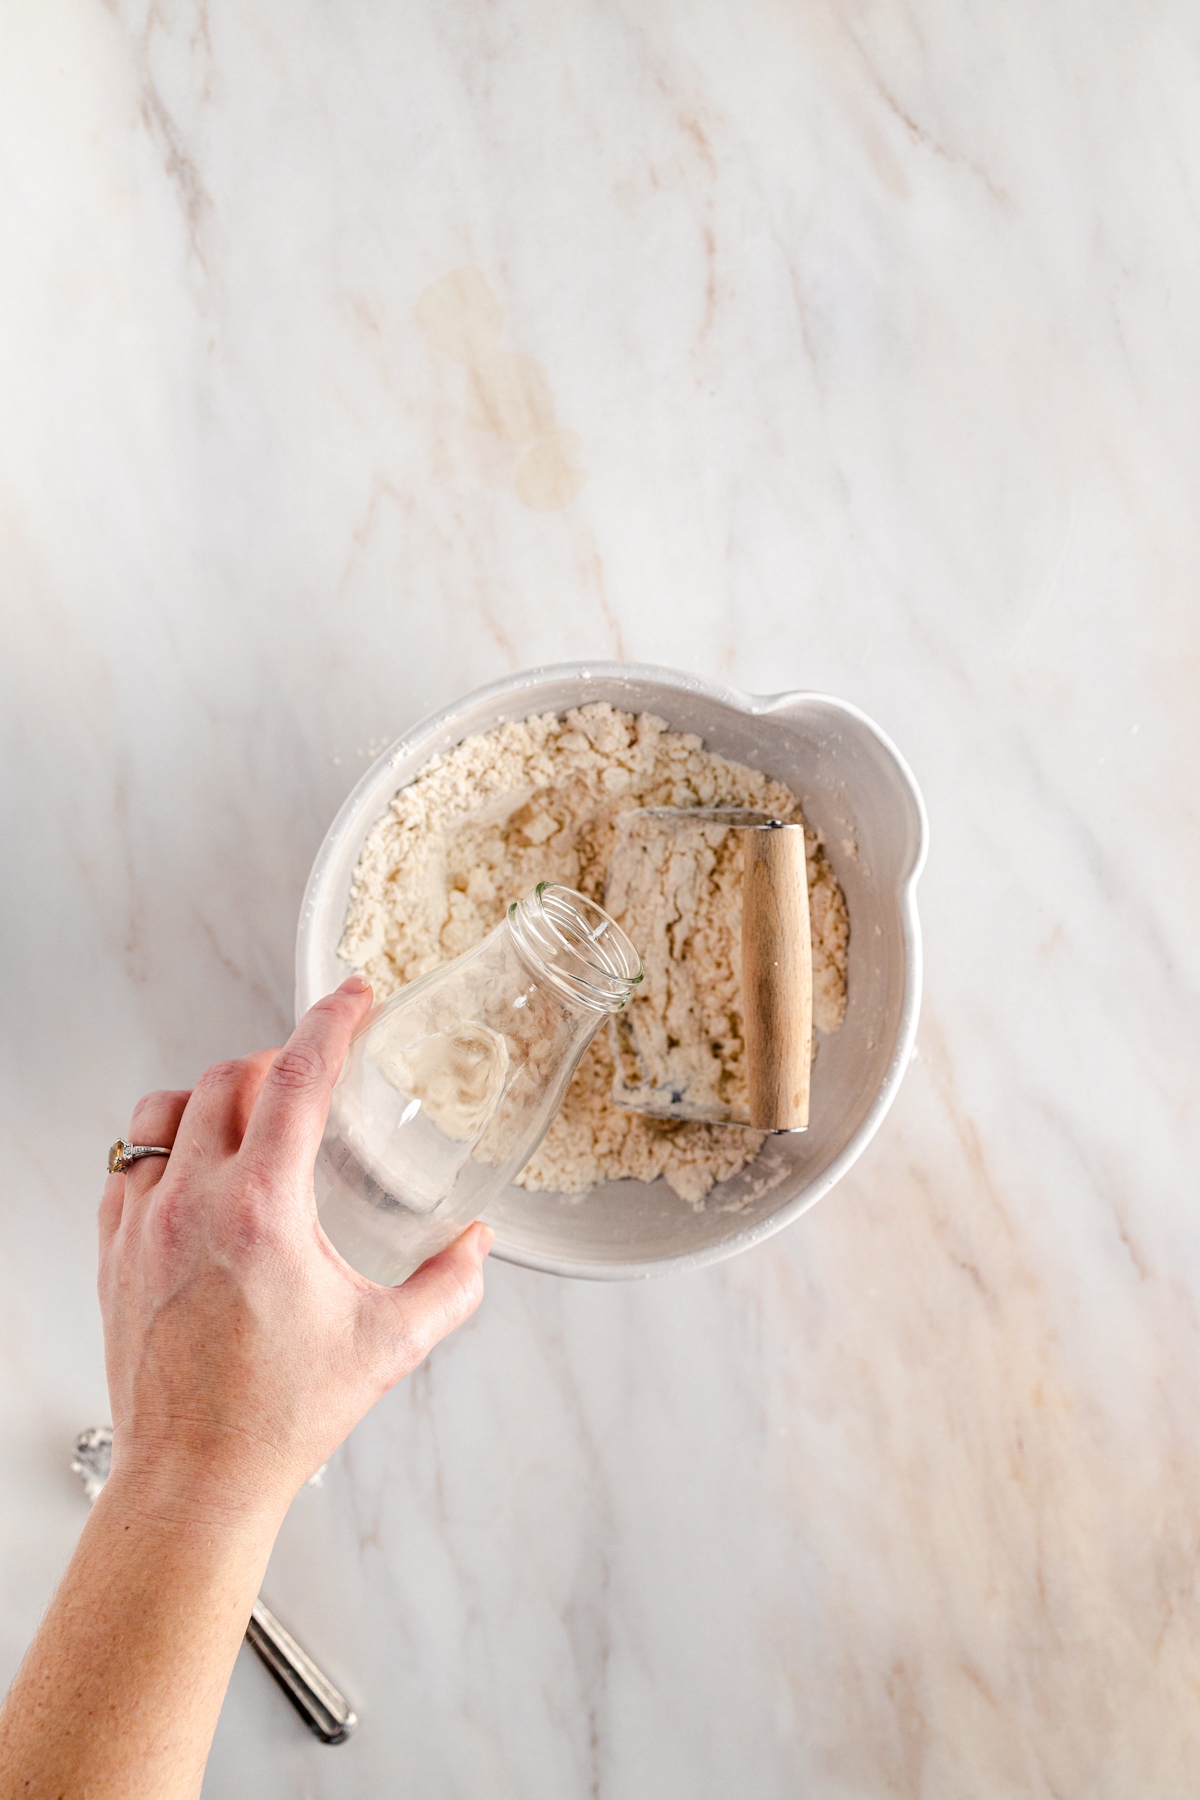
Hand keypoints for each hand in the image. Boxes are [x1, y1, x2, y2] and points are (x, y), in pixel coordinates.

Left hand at [98, 977, 491, 1527]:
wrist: (193, 1477)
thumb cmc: (280, 1416)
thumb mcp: (388, 1346)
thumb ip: (450, 1286)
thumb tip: (479, 1245)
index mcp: (262, 1210)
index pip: (294, 1079)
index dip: (330, 1022)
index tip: (353, 995)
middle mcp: (192, 1203)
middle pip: (227, 1079)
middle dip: (276, 1060)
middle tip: (314, 1075)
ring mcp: (141, 1226)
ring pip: (165, 1111)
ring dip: (212, 1095)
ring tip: (250, 1115)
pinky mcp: (113, 1253)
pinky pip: (127, 1164)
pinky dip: (164, 1145)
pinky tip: (197, 1168)